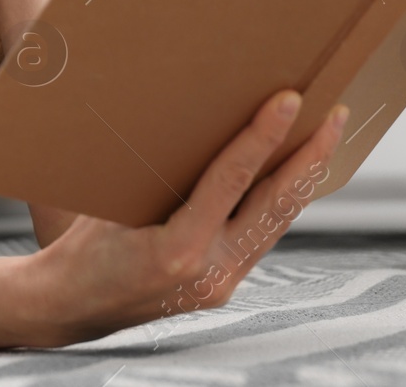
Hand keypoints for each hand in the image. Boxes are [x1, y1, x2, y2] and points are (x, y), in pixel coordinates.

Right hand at [22, 91, 348, 346]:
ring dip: (302, 179)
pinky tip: (290, 178)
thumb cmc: (82, 248)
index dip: (263, 135)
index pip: (233, 179)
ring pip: (277, 224)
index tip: (289, 100)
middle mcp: (210, 272)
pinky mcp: (222, 286)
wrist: (70, 305)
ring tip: (323, 138)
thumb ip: (161, 175)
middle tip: (335, 114)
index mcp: (179, 249)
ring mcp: (221, 284)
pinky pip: (261, 238)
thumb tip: (199, 125)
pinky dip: (279, 203)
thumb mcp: (115, 203)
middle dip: (310, 157)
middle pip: (275, 206)